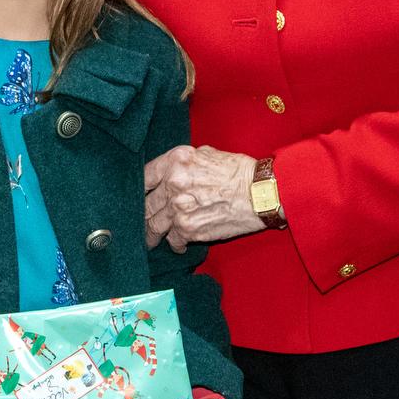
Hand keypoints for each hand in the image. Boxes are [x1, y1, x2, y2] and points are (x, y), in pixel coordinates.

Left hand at [143, 146, 262, 252]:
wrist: (260, 192)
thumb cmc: (239, 171)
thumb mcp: (207, 154)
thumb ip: (184, 164)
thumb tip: (172, 172)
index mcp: (175, 162)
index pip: (144, 177)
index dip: (139, 190)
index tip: (138, 198)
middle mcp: (173, 184)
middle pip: (145, 205)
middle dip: (142, 216)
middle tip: (139, 223)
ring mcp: (178, 209)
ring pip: (154, 226)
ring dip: (152, 234)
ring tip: (151, 239)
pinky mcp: (189, 230)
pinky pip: (173, 240)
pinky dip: (175, 244)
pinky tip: (178, 245)